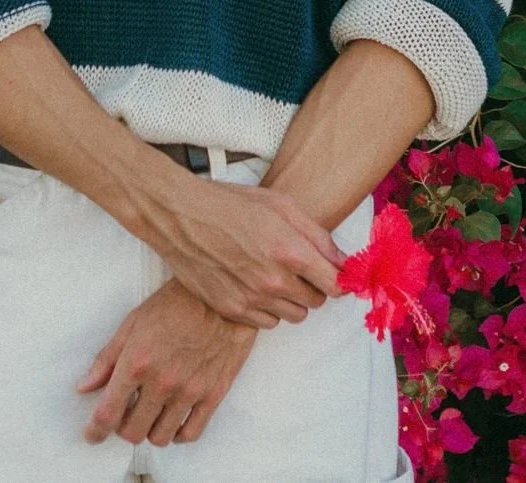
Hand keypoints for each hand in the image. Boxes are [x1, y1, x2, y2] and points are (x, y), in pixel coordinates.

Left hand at [75, 277, 258, 447]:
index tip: (92, 434)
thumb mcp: (133, 322)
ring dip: (149, 430)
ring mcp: (189, 391)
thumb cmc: (176, 303)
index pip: (108, 413)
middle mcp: (161, 382)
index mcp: (137, 362)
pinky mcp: (213, 395)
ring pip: (160, 437)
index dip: (95, 430)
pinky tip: (173, 419)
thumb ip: (107, 358)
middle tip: (126, 414)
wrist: (221, 296)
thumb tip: (85, 387)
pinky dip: (177, 434)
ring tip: (150, 413)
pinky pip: (190, 434)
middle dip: (123, 427)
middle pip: (133, 432)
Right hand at [137, 168, 346, 329]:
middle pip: (315, 303)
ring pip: (293, 315)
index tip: (336, 275)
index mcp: (289, 250)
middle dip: (312, 286)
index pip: (334, 285)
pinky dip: (267, 309)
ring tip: (273, 273)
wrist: (182, 217)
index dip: (339, 280)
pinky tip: (254, 284)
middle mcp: (273, 281)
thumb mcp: (280, 204)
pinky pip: (266, 322)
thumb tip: (343, 262)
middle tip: (297, 266)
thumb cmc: (231, 204)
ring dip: (291, 299)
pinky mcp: (232, 311)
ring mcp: (251, 299)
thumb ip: (317, 235)